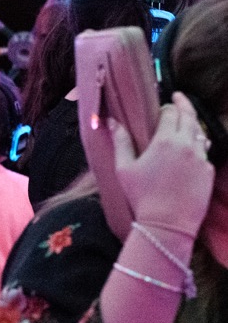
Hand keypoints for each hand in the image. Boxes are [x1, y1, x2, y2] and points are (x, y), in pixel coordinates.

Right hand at [116, 92, 214, 236]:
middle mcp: (187, 146)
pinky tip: (190, 152)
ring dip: (193, 126)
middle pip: (190, 117)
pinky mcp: (209, 172)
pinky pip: (205, 153)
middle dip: (185, 105)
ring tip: (186, 124)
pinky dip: (198, 147)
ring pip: (201, 134)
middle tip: (180, 98)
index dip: (167, 106)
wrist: (167, 224)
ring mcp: (201, 159)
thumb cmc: (142, 196)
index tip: (164, 106)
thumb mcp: (124, 168)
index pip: (171, 113)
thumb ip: (121, 142)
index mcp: (166, 141)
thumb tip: (113, 122)